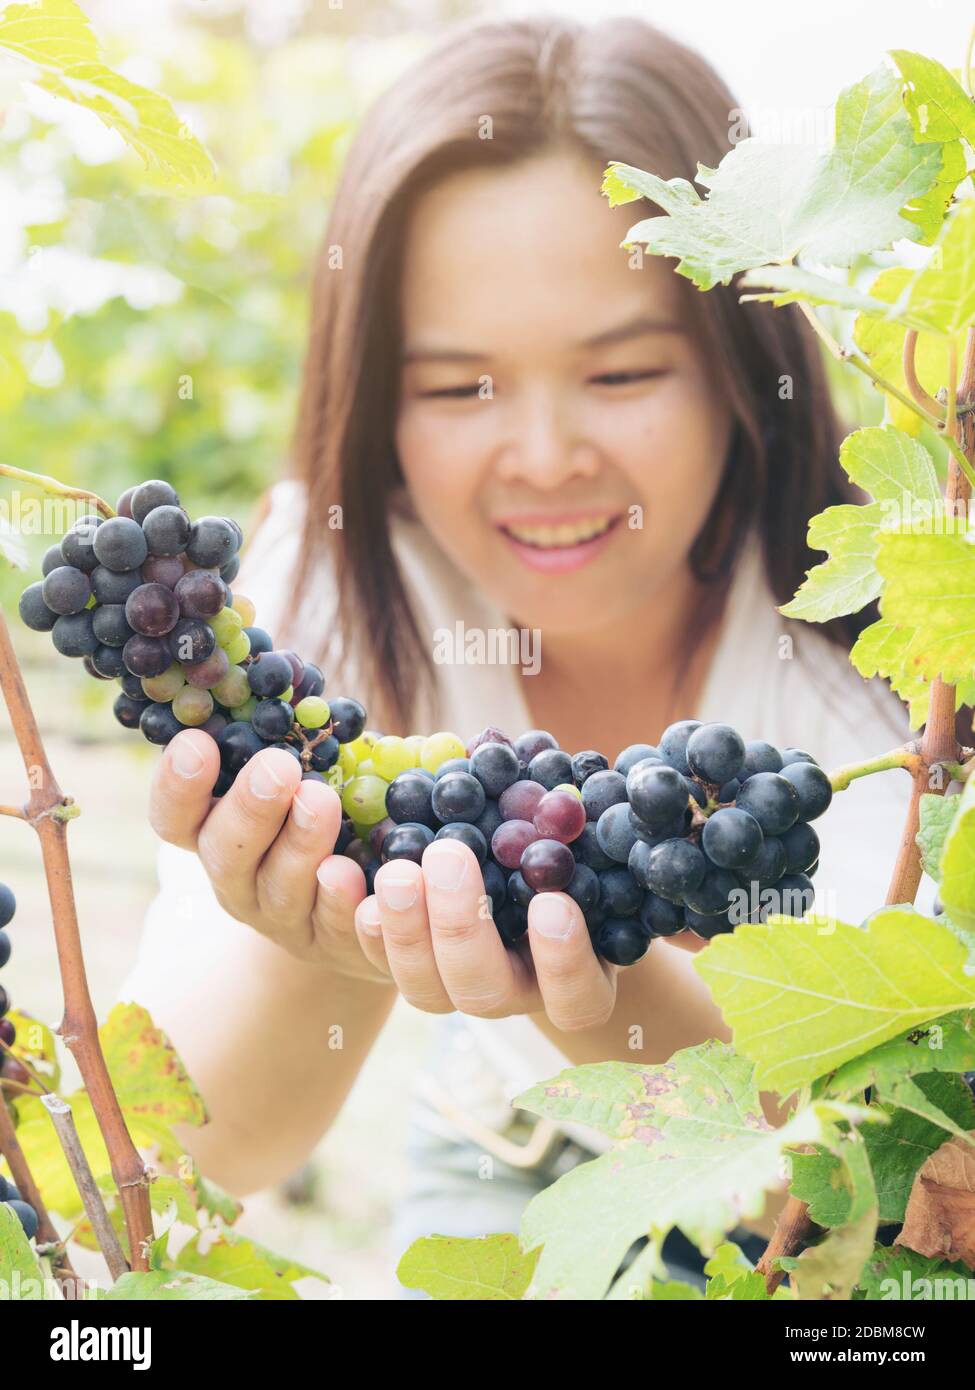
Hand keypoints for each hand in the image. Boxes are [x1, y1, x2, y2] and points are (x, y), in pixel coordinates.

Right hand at [148, 728, 380, 980]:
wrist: (354, 908)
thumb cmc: (316, 816)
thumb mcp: (294, 778)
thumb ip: (282, 740)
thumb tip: (291, 676)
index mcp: (213, 835)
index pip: (174, 818)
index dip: (177, 786)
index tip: (196, 743)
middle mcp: (237, 881)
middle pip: (225, 853)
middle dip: (248, 809)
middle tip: (276, 767)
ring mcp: (283, 919)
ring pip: (282, 890)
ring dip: (299, 845)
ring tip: (321, 801)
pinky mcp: (334, 945)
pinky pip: (337, 928)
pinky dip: (344, 902)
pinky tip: (354, 874)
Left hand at [353, 842, 618, 1029]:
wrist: (500, 855)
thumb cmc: (559, 844)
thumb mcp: (567, 834)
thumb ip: (560, 818)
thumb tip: (549, 775)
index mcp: (571, 977)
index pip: (578, 1001)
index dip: (565, 963)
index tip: (551, 904)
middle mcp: (512, 990)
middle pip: (485, 991)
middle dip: (462, 926)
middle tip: (449, 856)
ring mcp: (453, 985)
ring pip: (425, 988)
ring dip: (406, 929)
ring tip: (397, 868)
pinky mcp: (404, 962)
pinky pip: (374, 958)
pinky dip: (357, 920)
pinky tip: (342, 874)